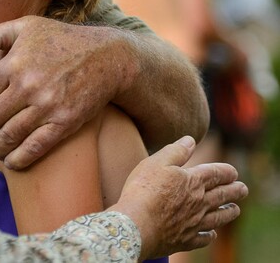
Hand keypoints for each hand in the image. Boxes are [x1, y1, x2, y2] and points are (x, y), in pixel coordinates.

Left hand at [0, 15, 127, 169]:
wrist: (106, 56)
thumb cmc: (62, 38)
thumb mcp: (26, 26)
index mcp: (13, 63)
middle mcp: (26, 86)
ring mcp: (46, 106)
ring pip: (9, 136)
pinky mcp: (64, 122)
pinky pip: (34, 148)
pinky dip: (19, 159)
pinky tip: (12, 162)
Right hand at [113, 136, 247, 258]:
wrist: (137, 224)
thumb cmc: (144, 189)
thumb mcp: (156, 162)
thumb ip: (175, 151)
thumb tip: (190, 140)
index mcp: (193, 182)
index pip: (216, 174)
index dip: (226, 172)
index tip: (234, 172)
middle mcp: (199, 203)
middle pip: (222, 195)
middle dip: (234, 191)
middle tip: (243, 189)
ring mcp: (194, 223)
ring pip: (218, 217)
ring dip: (229, 212)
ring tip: (236, 209)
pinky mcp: (185, 240)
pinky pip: (204, 238)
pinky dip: (210, 235)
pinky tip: (211, 234)